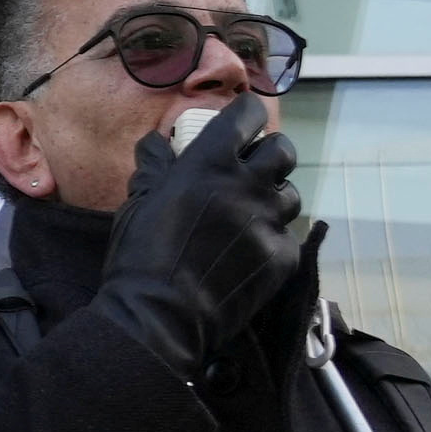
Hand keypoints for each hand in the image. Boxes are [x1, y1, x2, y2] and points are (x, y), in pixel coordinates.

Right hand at [91, 106, 309, 380]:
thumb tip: (158, 143)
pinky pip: (286, 236)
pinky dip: (270, 240)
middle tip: (251, 171)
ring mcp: (270, 221)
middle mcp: (249, 184)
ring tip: (251, 215)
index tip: (241, 126)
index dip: (246, 116)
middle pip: (283, 150)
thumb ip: (156, 165)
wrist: (160, 316)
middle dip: (269, 154)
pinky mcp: (283, 256)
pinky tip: (248, 254)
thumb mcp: (139, 200)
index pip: (248, 115)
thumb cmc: (141, 253)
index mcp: (210, 162)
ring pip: (291, 194)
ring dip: (273, 198)